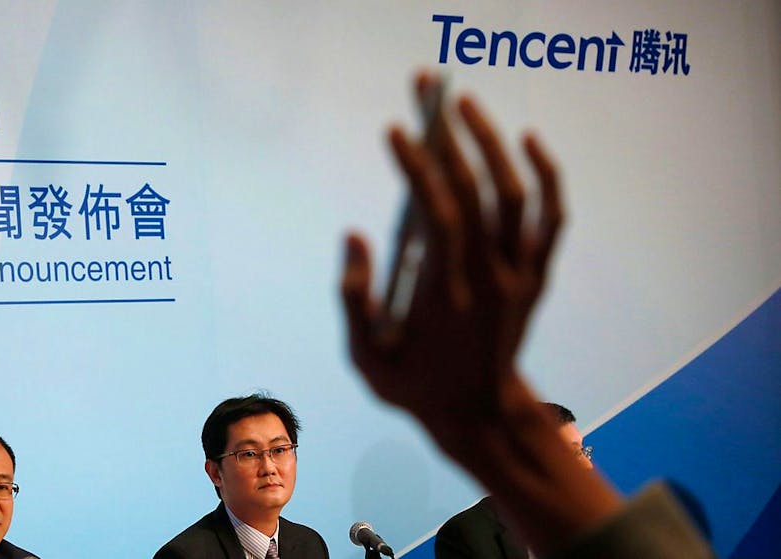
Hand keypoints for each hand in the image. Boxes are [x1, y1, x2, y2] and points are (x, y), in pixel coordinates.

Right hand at [341, 72, 562, 450]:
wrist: (480, 414)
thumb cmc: (414, 385)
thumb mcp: (366, 358)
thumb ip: (353, 298)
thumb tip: (354, 234)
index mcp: (444, 295)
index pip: (437, 213)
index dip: (418, 165)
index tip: (397, 129)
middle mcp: (488, 278)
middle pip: (475, 190)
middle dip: (447, 134)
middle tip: (427, 88)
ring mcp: (519, 276)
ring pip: (515, 196)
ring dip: (491, 143)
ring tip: (464, 103)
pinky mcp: (536, 277)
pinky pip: (551, 219)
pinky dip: (547, 176)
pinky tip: (528, 140)